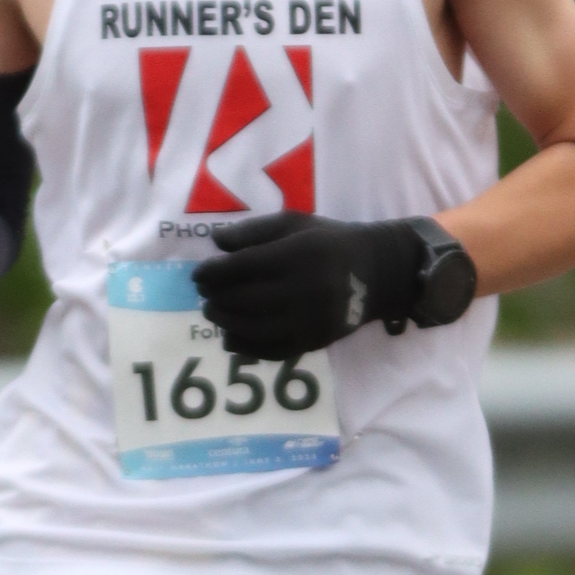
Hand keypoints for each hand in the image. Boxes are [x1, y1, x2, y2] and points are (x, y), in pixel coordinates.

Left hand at [191, 211, 428, 357]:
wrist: (377, 273)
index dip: (213, 273)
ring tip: (213, 313)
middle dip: (216, 298)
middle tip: (204, 295)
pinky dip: (246, 347)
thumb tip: (215, 243)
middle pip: (245, 299)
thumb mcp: (294, 223)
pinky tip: (230, 337)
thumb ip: (253, 231)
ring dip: (226, 323)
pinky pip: (273, 351)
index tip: (198, 276)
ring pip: (255, 329)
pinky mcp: (315, 342)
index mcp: (299, 254)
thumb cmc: (328, 242)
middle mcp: (306, 289)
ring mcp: (311, 320)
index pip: (242, 267)